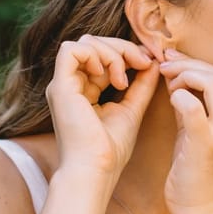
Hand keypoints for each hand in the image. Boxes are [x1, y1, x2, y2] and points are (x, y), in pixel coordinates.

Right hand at [46, 36, 158, 175]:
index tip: (149, 62)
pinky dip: (95, 55)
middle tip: (143, 63)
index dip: (127, 52)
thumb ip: (141, 85)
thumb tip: (153, 61)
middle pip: (94, 43)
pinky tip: (110, 78)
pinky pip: (71, 50)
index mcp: (84, 90)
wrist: (96, 171)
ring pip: (85, 42)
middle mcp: (70, 84)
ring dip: (112, 52)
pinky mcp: (59, 86)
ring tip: (123, 80)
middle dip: (123, 48)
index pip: (103, 55)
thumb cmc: (110, 151)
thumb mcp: (132, 109)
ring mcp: (63, 84)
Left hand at [159, 49, 212, 213]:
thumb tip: (175, 72)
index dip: (194, 63)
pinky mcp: (208, 142)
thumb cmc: (199, 171)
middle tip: (164, 67)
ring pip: (211, 81)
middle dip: (186, 65)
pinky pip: (193, 105)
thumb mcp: (200, 130)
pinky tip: (170, 100)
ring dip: (183, 76)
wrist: (205, 210)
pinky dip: (178, 95)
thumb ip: (193, 101)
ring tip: (168, 84)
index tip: (172, 61)